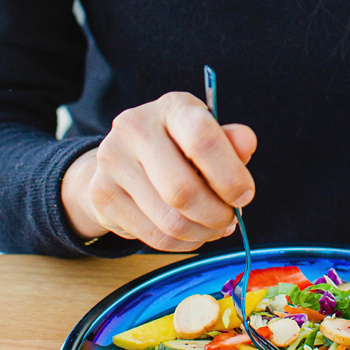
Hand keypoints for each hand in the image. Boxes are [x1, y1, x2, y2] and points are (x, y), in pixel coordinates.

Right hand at [61, 91, 256, 250]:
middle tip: (230, 219)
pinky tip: (193, 233)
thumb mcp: (206, 135)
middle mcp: (135, 127)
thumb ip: (229, 142)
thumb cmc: (177, 146)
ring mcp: (113, 160)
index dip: (230, 175)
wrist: (122, 157)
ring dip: (202, 232)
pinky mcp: (102, 194)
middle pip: (183, 190)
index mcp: (171, 106)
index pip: (202, 138)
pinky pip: (154, 236)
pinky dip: (183, 242)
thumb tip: (247, 142)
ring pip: (169, 219)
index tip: (244, 195)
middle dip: (216, 214)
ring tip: (214, 227)